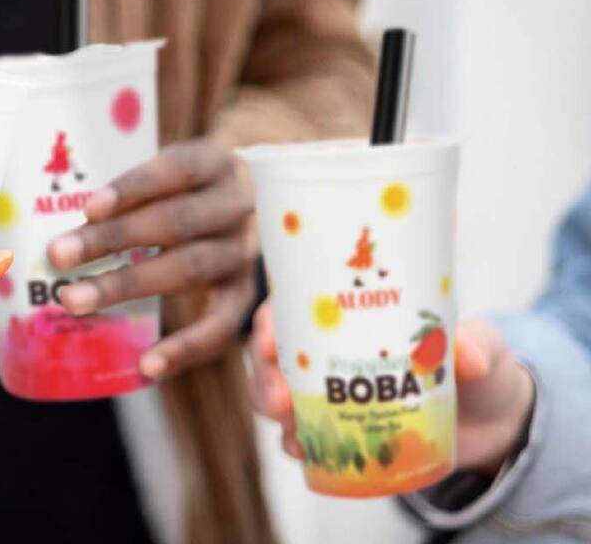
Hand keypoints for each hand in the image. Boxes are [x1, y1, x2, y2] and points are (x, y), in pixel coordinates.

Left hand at [46, 139, 256, 378]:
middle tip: (57, 255)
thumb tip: (56, 227)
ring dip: (125, 286)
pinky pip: (220, 326)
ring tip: (73, 300)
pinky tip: (146, 365)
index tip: (88, 208)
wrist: (259, 207)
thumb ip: (130, 194)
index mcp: (215, 163)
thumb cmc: (186, 190)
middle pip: (174, 222)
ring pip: (187, 269)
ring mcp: (245, 251)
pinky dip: (183, 348)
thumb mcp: (170, 175)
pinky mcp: (247, 294)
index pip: (176, 170)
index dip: (133, 188)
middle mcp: (238, 205)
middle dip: (112, 240)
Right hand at [249, 306, 536, 474]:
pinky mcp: (340, 432)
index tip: (270, 338)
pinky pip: (303, 437)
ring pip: (278, 396)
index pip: (295, 307)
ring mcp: (330, 394)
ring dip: (273, 409)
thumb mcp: (483, 347)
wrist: (494, 423)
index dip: (272, 320)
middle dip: (265, 375)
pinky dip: (296, 444)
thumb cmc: (479, 367)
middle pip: (274, 356)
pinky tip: (304, 452)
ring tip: (290, 426)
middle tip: (280, 397)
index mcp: (352, 317)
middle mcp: (329, 352)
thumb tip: (468, 356)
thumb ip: (477, 346)